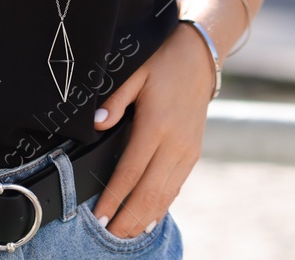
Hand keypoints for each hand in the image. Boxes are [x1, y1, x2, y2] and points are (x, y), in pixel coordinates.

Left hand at [86, 21, 213, 237]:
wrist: (199, 59)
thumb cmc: (162, 63)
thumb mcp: (135, 73)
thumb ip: (114, 101)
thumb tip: (95, 124)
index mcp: (156, 126)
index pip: (130, 171)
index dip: (113, 197)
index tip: (98, 216)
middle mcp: (174, 144)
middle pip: (149, 192)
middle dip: (128, 218)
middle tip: (109, 236)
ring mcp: (187, 152)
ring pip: (165, 195)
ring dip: (145, 218)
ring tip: (125, 235)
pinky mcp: (194, 155)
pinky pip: (176, 187)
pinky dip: (162, 206)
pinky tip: (148, 219)